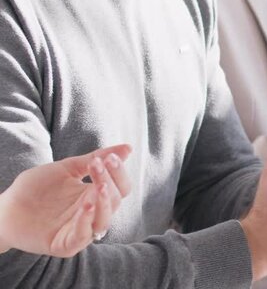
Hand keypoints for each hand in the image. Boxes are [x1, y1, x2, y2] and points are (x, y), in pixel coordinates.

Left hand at [0, 145, 131, 257]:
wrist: (6, 208)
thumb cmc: (35, 188)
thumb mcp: (68, 168)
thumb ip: (95, 158)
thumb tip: (128, 148)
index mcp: (95, 195)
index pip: (120, 186)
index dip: (119, 172)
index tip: (110, 157)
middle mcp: (93, 213)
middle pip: (116, 201)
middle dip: (110, 182)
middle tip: (99, 165)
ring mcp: (81, 230)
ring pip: (104, 220)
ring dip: (104, 202)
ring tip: (97, 186)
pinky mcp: (66, 244)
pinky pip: (83, 236)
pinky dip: (86, 222)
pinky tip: (85, 206)